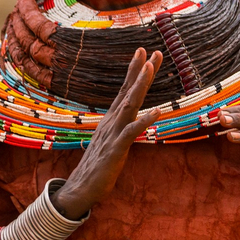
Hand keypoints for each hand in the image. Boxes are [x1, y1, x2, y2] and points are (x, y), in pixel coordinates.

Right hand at [53, 48, 162, 218]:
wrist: (82, 188)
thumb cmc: (100, 165)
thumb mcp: (112, 140)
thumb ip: (121, 126)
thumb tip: (130, 117)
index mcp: (113, 118)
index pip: (126, 90)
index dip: (135, 71)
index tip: (144, 51)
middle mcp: (113, 121)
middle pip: (129, 91)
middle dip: (141, 71)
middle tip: (152, 51)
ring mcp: (113, 133)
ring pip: (129, 105)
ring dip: (140, 85)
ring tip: (150, 68)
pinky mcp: (116, 149)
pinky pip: (132, 132)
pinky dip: (143, 120)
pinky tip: (157, 111)